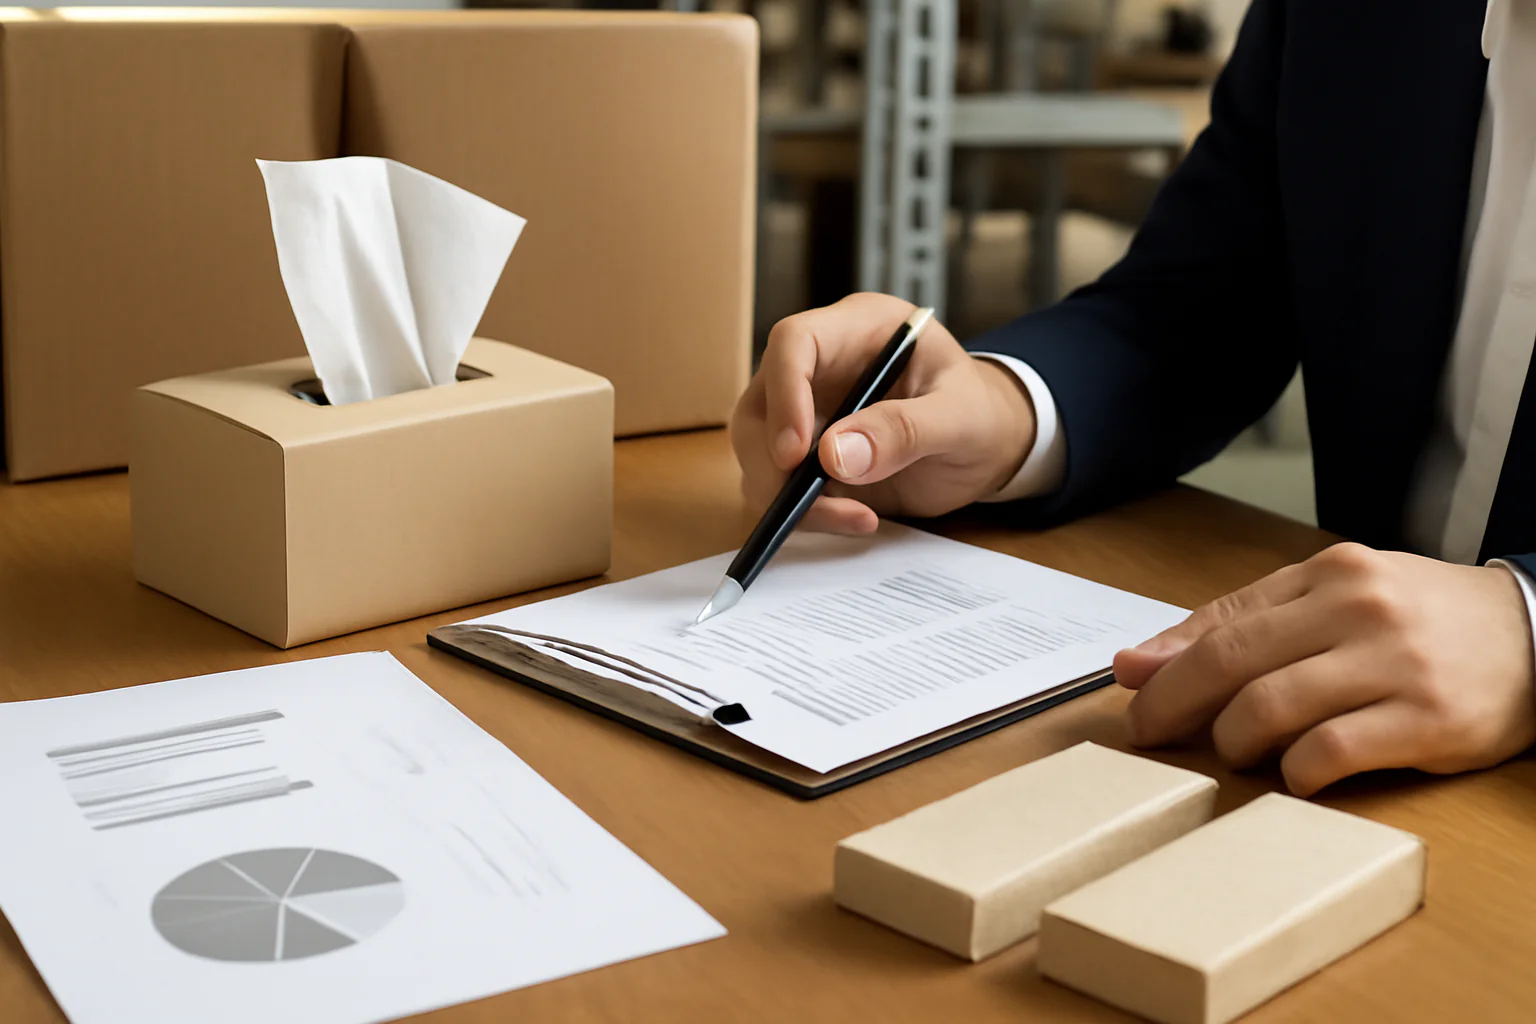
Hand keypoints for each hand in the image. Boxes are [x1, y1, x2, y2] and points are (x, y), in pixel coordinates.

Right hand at [730, 293, 1036, 532]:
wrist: (989, 447)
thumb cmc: (979, 414)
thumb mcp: (960, 417)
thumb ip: (904, 430)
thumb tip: (833, 457)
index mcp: (857, 331)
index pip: (794, 342)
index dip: (785, 392)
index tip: (797, 451)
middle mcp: (819, 369)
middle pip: (759, 404)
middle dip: (773, 461)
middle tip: (811, 502)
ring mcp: (807, 415)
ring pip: (758, 452)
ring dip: (785, 495)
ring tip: (855, 518)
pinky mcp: (807, 460)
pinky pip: (778, 488)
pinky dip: (803, 514)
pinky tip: (856, 520)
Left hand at [1113, 543, 1535, 794]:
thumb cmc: (1422, 622)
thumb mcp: (1339, 600)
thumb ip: (1246, 623)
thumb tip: (1136, 662)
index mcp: (1330, 574)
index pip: (1222, 620)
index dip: (1164, 663)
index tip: (1129, 692)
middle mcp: (1358, 610)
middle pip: (1231, 661)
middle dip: (1173, 704)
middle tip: (1148, 735)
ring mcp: (1394, 664)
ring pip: (1269, 708)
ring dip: (1233, 742)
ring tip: (1236, 753)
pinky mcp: (1426, 720)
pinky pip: (1330, 752)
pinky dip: (1295, 773)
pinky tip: (1296, 775)